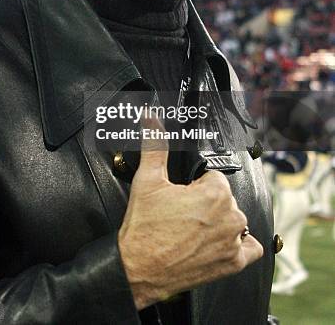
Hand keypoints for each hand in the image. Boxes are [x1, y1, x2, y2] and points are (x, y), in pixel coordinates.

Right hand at [118, 116, 262, 309]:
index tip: (182, 196)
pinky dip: (239, 246)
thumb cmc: (144, 228)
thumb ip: (155, 145)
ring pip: (235, 221)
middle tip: (182, 214)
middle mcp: (230, 217)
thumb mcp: (148, 179)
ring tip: (193, 230)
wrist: (136, 268)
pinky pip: (250, 248)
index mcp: (215, 193)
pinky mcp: (232, 264)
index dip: (196, 186)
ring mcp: (233, 242)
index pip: (214, 178)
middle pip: (225, 199)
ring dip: (219, 223)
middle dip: (206, 204)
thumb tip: (152, 119)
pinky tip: (218, 243)